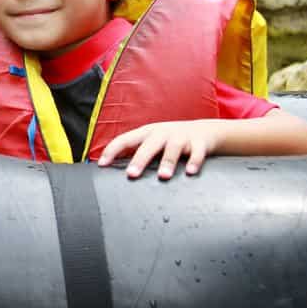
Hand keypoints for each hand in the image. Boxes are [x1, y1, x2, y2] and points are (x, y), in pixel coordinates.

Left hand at [97, 119, 222, 179]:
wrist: (204, 131)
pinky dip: (194, 161)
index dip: (112, 151)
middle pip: (148, 146)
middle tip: (131, 174)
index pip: (124, 139)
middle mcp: (162, 133)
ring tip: (163, 176)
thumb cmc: (170, 140)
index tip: (102, 165)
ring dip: (168, 162)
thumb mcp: (151, 141)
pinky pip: (197, 153)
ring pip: (173, 149)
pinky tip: (190, 172)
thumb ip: (134, 151)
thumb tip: (109, 166)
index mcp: (146, 133)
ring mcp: (181, 137)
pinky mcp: (199, 143)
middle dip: (139, 160)